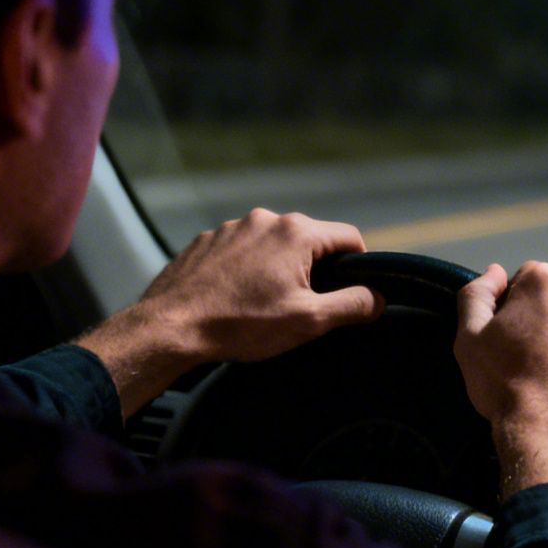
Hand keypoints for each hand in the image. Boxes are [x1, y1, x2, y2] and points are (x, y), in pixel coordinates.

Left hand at [76, 208, 379, 416]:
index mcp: (296, 232)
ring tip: (263, 307)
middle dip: (313, 271)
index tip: (352, 292)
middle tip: (302, 308)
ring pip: (273, 246)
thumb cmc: (238, 325)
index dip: (359, 266)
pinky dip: (246, 271)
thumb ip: (352, 305)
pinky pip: (241, 250)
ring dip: (277, 270)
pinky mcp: (207, 241)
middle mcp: (265, 220)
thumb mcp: (308, 321)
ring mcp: (232, 227)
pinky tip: (236, 299)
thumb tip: (377, 298)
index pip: (349, 238)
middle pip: (310, 241)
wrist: (170, 328)